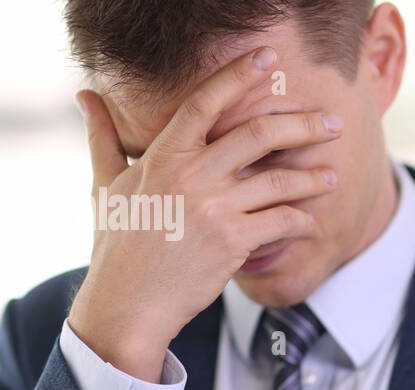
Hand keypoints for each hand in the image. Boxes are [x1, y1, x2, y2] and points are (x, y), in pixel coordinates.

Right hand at [68, 47, 342, 381]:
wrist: (127, 305)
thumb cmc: (116, 244)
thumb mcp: (104, 185)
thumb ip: (102, 136)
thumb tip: (84, 97)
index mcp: (163, 156)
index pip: (204, 102)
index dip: (238, 75)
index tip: (268, 60)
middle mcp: (192, 177)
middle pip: (259, 134)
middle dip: (302, 124)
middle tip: (329, 123)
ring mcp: (215, 210)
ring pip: (279, 181)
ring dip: (312, 178)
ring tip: (330, 177)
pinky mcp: (233, 244)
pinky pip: (281, 222)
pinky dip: (302, 221)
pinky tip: (311, 221)